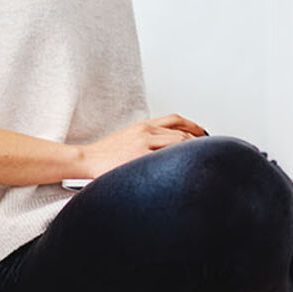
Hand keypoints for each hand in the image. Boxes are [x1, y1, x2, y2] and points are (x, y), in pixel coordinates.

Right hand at [74, 114, 208, 178]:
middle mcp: (146, 132)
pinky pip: (166, 158)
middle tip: (207, 154)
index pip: (175, 121)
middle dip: (197, 144)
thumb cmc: (105, 155)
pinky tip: (185, 170)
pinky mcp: (140, 158)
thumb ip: (147, 141)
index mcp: (143, 126)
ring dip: (191, 154)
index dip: (193, 127)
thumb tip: (166, 151)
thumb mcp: (128, 139)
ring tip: (199, 164)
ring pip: (178, 144)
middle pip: (181, 134)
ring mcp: (143, 144)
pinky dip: (178, 162)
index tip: (203, 135)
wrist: (85, 160)